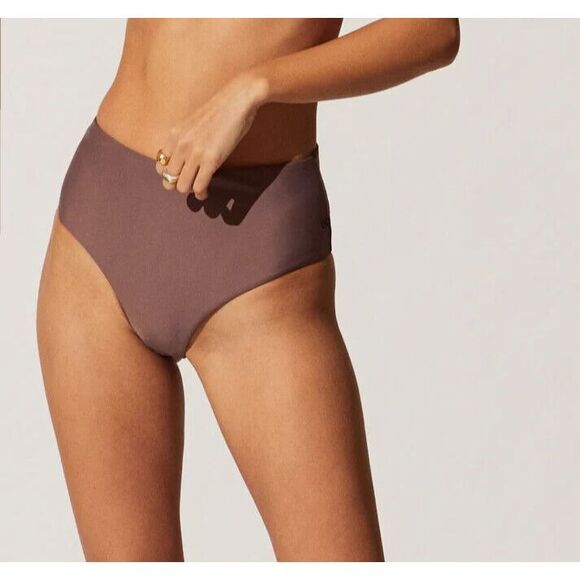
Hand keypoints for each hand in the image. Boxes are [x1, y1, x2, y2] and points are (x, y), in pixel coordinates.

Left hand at [155, 72, 267, 199]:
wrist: (237, 99)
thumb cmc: (221, 109)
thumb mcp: (193, 121)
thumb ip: (186, 137)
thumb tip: (188, 153)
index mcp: (174, 134)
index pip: (160, 164)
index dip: (169, 174)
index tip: (180, 175)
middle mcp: (180, 145)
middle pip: (168, 178)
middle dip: (178, 185)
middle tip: (189, 184)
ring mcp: (195, 153)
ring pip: (182, 186)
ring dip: (189, 191)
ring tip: (198, 190)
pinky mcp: (211, 160)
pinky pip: (198, 186)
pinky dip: (201, 193)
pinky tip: (205, 192)